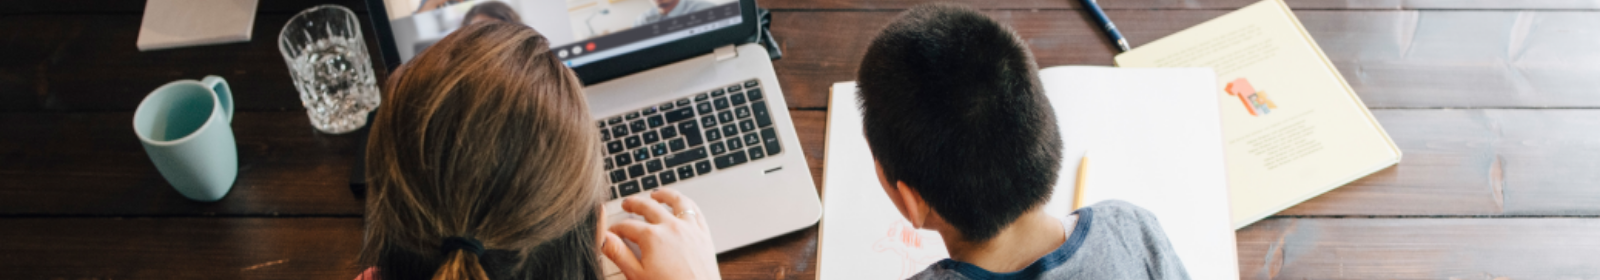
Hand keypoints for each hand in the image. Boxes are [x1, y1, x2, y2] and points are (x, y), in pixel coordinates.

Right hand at [601, 189, 720, 279]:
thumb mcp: (637, 275)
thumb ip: (619, 254)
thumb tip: (604, 239)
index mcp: (652, 237)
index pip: (627, 226)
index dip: (616, 229)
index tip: (612, 233)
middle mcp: (671, 227)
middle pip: (648, 207)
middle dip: (634, 204)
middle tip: (626, 204)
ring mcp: (690, 228)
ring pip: (676, 201)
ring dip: (663, 195)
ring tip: (655, 194)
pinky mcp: (704, 234)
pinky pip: (695, 210)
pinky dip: (686, 203)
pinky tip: (682, 205)